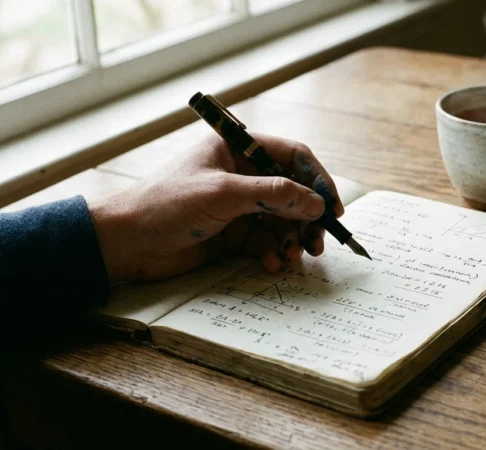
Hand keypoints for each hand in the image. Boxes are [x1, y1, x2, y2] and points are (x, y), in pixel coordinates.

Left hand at [89, 133, 344, 281]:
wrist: (125, 244)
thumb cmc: (165, 205)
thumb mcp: (222, 194)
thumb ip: (273, 195)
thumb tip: (317, 203)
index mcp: (238, 150)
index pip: (293, 156)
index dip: (317, 180)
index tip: (332, 208)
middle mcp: (243, 175)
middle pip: (293, 192)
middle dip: (308, 218)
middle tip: (317, 242)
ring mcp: (239, 206)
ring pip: (283, 221)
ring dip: (292, 240)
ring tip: (293, 257)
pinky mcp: (233, 234)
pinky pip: (266, 241)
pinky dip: (273, 253)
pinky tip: (271, 263)